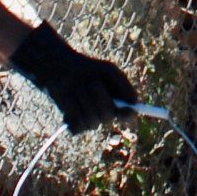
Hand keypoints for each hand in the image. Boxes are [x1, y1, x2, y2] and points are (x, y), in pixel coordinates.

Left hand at [9, 21, 137, 133]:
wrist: (61, 70)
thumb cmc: (88, 69)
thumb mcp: (108, 70)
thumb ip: (123, 84)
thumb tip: (135, 102)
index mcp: (117, 103)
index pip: (128, 115)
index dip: (128, 115)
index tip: (126, 109)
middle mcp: (105, 114)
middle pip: (108, 117)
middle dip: (99, 99)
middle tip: (93, 83)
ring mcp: (90, 121)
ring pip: (91, 121)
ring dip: (83, 100)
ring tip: (78, 88)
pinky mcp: (75, 125)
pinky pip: (77, 126)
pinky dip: (72, 110)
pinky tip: (69, 99)